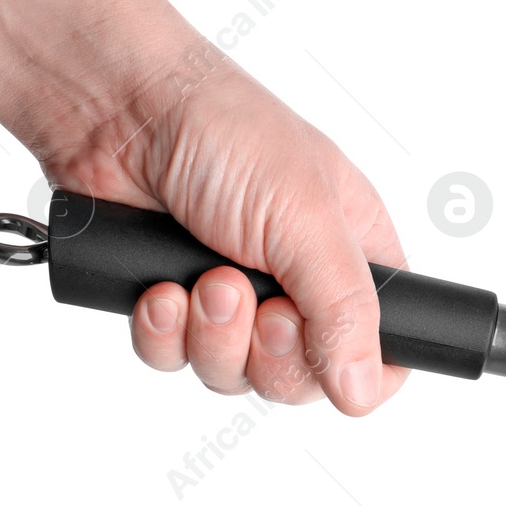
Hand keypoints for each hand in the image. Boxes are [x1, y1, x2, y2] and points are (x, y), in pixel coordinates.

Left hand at [42, 56, 405, 414]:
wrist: (118, 113)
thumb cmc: (226, 133)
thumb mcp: (306, 217)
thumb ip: (344, 308)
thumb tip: (365, 392)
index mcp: (353, 248)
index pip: (386, 340)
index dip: (364, 369)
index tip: (332, 359)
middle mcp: (299, 277)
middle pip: (304, 375)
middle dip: (271, 352)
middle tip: (259, 307)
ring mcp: (234, 295)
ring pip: (234, 375)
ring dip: (213, 336)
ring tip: (203, 279)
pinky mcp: (173, 303)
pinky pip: (173, 361)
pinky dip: (162, 334)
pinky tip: (159, 288)